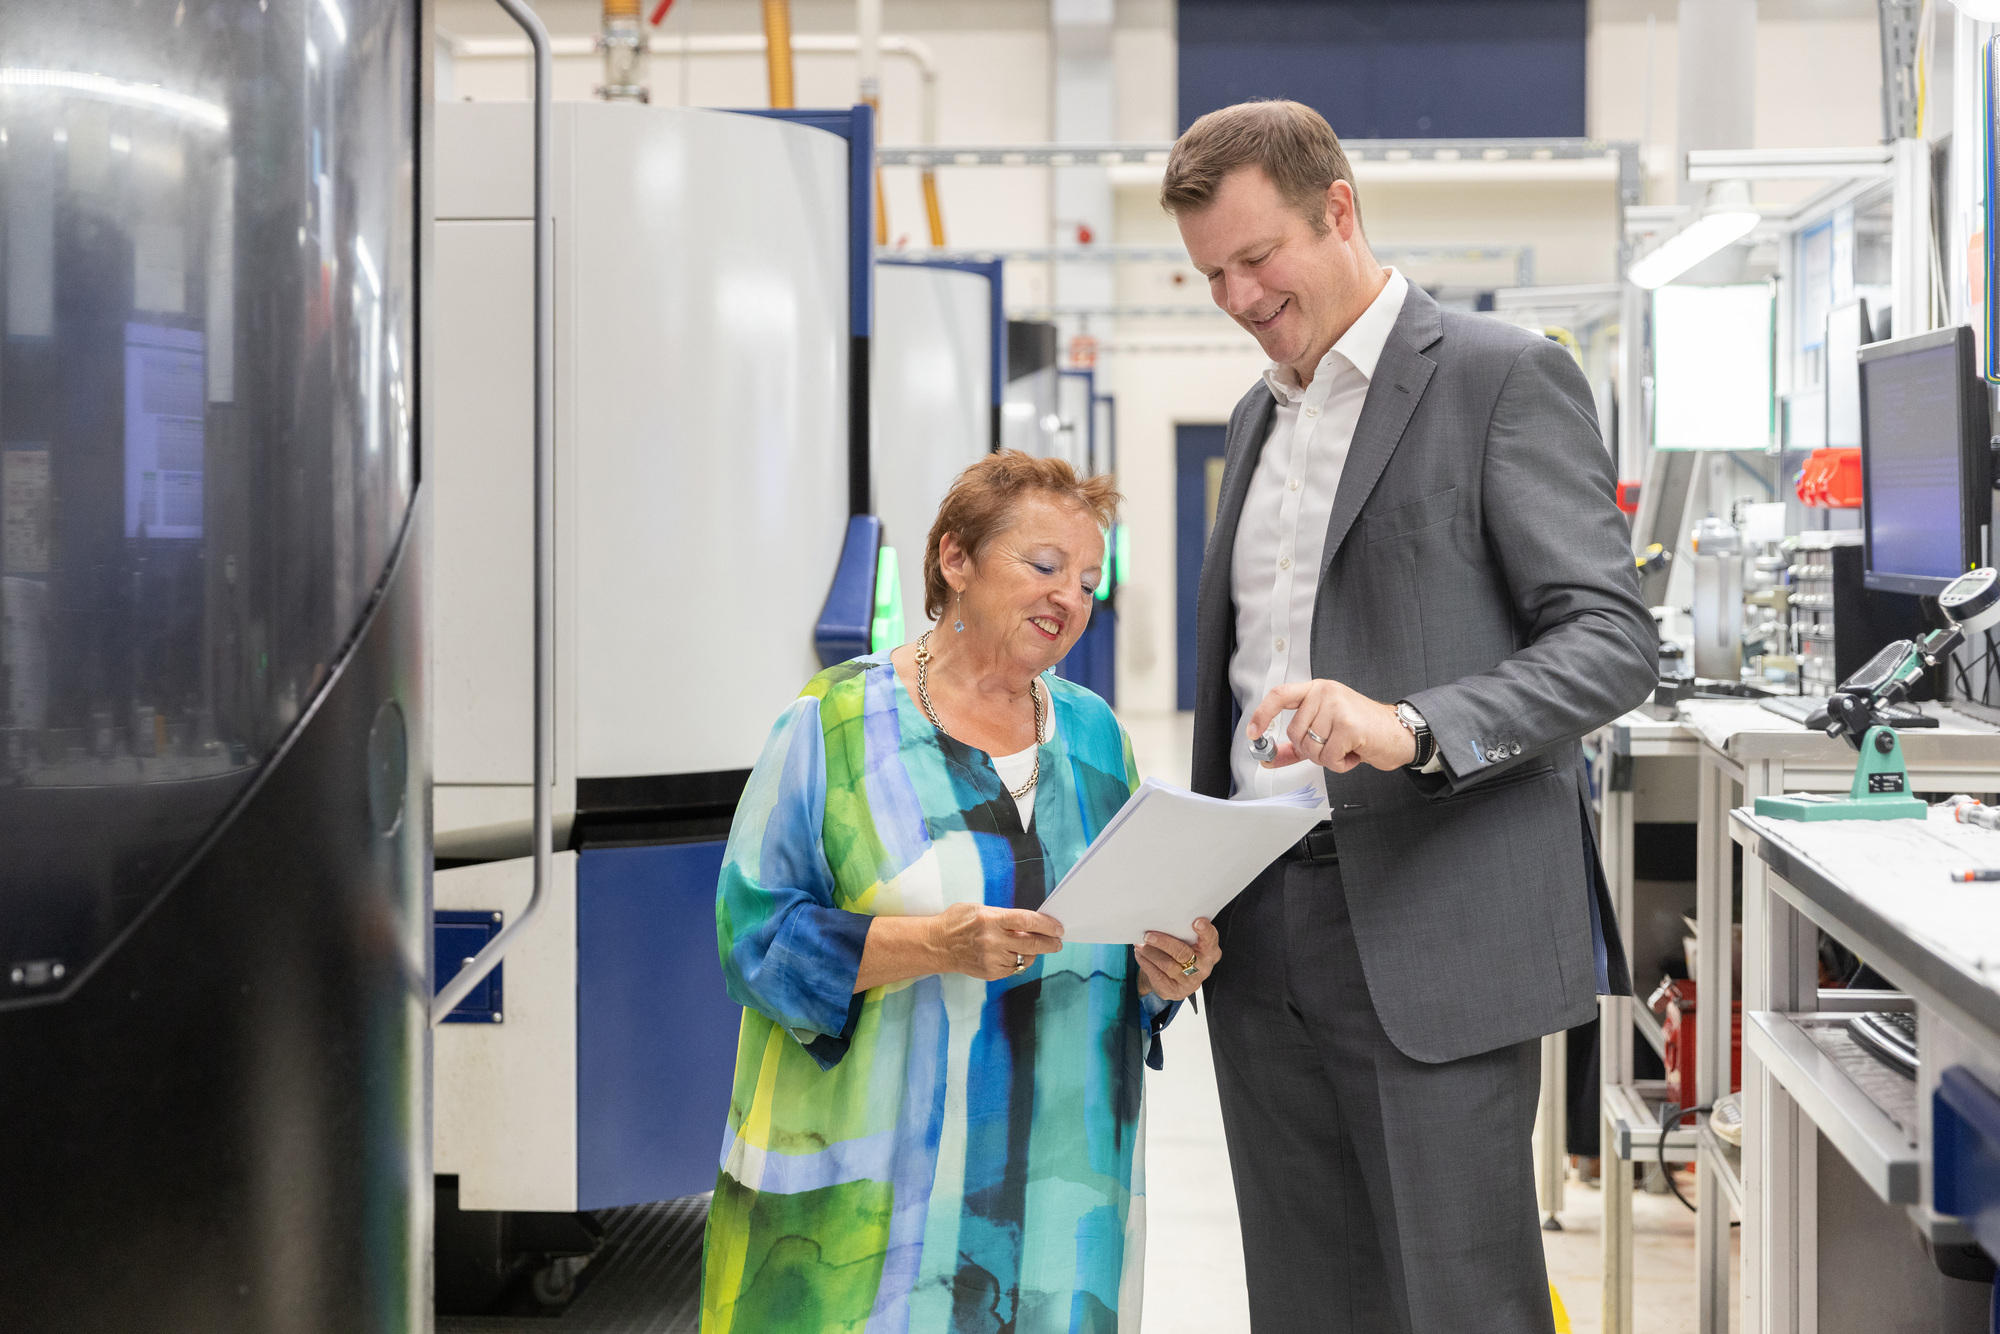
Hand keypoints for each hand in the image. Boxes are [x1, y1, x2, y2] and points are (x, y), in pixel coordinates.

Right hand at [933, 902, 1065, 981]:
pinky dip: (1020, 962)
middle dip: (1050, 943)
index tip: (1058, 927)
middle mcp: (992, 940)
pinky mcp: (990, 973)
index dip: (1047, 925)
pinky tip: (1016, 955)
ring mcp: (992, 959)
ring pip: (1026, 959)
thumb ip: (1004, 916)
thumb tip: (1029, 922)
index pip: (1027, 921)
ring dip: (1035, 953)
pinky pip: (1015, 969)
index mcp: (990, 919)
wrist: (937, 945)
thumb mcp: (980, 909)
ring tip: (1035, 946)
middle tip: (1058, 941)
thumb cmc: (957, 922)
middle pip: (1032, 944)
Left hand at [1134, 918, 1219, 1001]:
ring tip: (1139, 944)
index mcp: (1210, 952)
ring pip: (1167, 965)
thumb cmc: (1182, 953)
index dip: (1205, 931)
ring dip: (1150, 953)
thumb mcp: (1188, 943)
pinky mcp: (1175, 991)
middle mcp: (1203, 968)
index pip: (1210, 939)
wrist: (1175, 980)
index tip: (1197, 921)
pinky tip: (1140, 955)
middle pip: (1183, 953)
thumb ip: (1184, 933)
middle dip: (1163, 942)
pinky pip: (1157, 976)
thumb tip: (1162, 922)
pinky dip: (1145, 963)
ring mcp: (1190, 982)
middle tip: (1148, 935)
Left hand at [1245, 679, 1415, 772]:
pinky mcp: (1349, 725)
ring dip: (1327, 758)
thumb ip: (1295, 745)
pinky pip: (1328, 757)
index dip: (1262, 714)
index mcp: (1317, 690)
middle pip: (1294, 733)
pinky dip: (1340, 764)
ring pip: (1311, 748)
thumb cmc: (1363, 731)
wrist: (1398, 734)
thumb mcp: (1325, 732)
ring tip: (1346, 747)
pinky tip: (1354, 753)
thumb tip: (1268, 757)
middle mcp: (1326, 693)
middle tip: (1333, 745)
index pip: (1280, 695)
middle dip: (1311, 750)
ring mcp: (1338, 706)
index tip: (1253, 733)